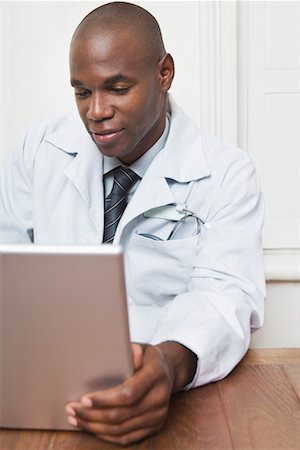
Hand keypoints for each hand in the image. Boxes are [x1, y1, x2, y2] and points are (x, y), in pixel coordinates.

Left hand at [65, 342, 196, 444]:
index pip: (128, 394)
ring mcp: (158, 415)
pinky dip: (105, 434)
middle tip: (71, 409)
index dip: (105, 400)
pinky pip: (126, 437)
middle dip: (92, 415)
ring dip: (94, 426)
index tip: (84, 399)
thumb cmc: (148, 357)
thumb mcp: (142, 347)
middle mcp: (159, 398)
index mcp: (156, 375)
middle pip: (121, 415)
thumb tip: (121, 355)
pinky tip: (91, 427)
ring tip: (75, 419)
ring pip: (120, 429)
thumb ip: (131, 351)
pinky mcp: (155, 426)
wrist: (169, 370)